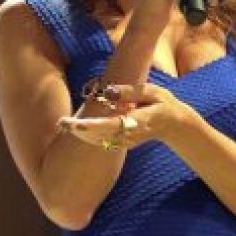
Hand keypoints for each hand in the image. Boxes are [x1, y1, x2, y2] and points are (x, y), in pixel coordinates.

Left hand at [57, 83, 191, 151]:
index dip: (95, 125)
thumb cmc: (162, 103)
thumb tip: (108, 92)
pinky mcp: (123, 145)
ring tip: (63, 123)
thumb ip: (130, 92)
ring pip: (100, 141)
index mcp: (141, 120)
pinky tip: (75, 128)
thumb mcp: (152, 91)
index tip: (77, 124)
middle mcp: (133, 135)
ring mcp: (128, 142)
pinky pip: (103, 142)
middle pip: (103, 136)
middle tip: (61, 122)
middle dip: (81, 130)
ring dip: (81, 134)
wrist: (173, 125)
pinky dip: (88, 135)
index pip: (115, 124)